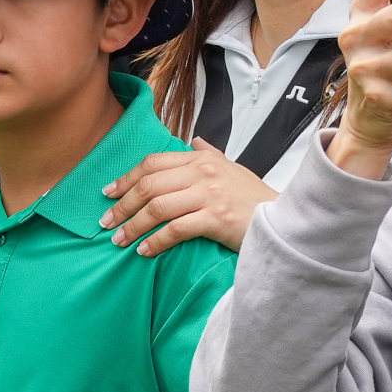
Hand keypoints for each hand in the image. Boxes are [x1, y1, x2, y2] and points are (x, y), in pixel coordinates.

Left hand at [100, 144, 275, 255]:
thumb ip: (211, 153)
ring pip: (157, 207)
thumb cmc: (255, 197)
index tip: (108, 193)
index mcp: (202, 158)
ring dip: (132, 225)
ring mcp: (209, 194)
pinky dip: (155, 241)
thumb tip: (195, 140)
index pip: (154, 163)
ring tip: (119, 240)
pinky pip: (175, 229)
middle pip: (149, 185)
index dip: (126, 178)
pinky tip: (144, 251)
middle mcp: (203, 172)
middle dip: (122, 205)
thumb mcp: (233, 168)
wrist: (285, 219)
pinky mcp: (216, 218)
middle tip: (106, 222)